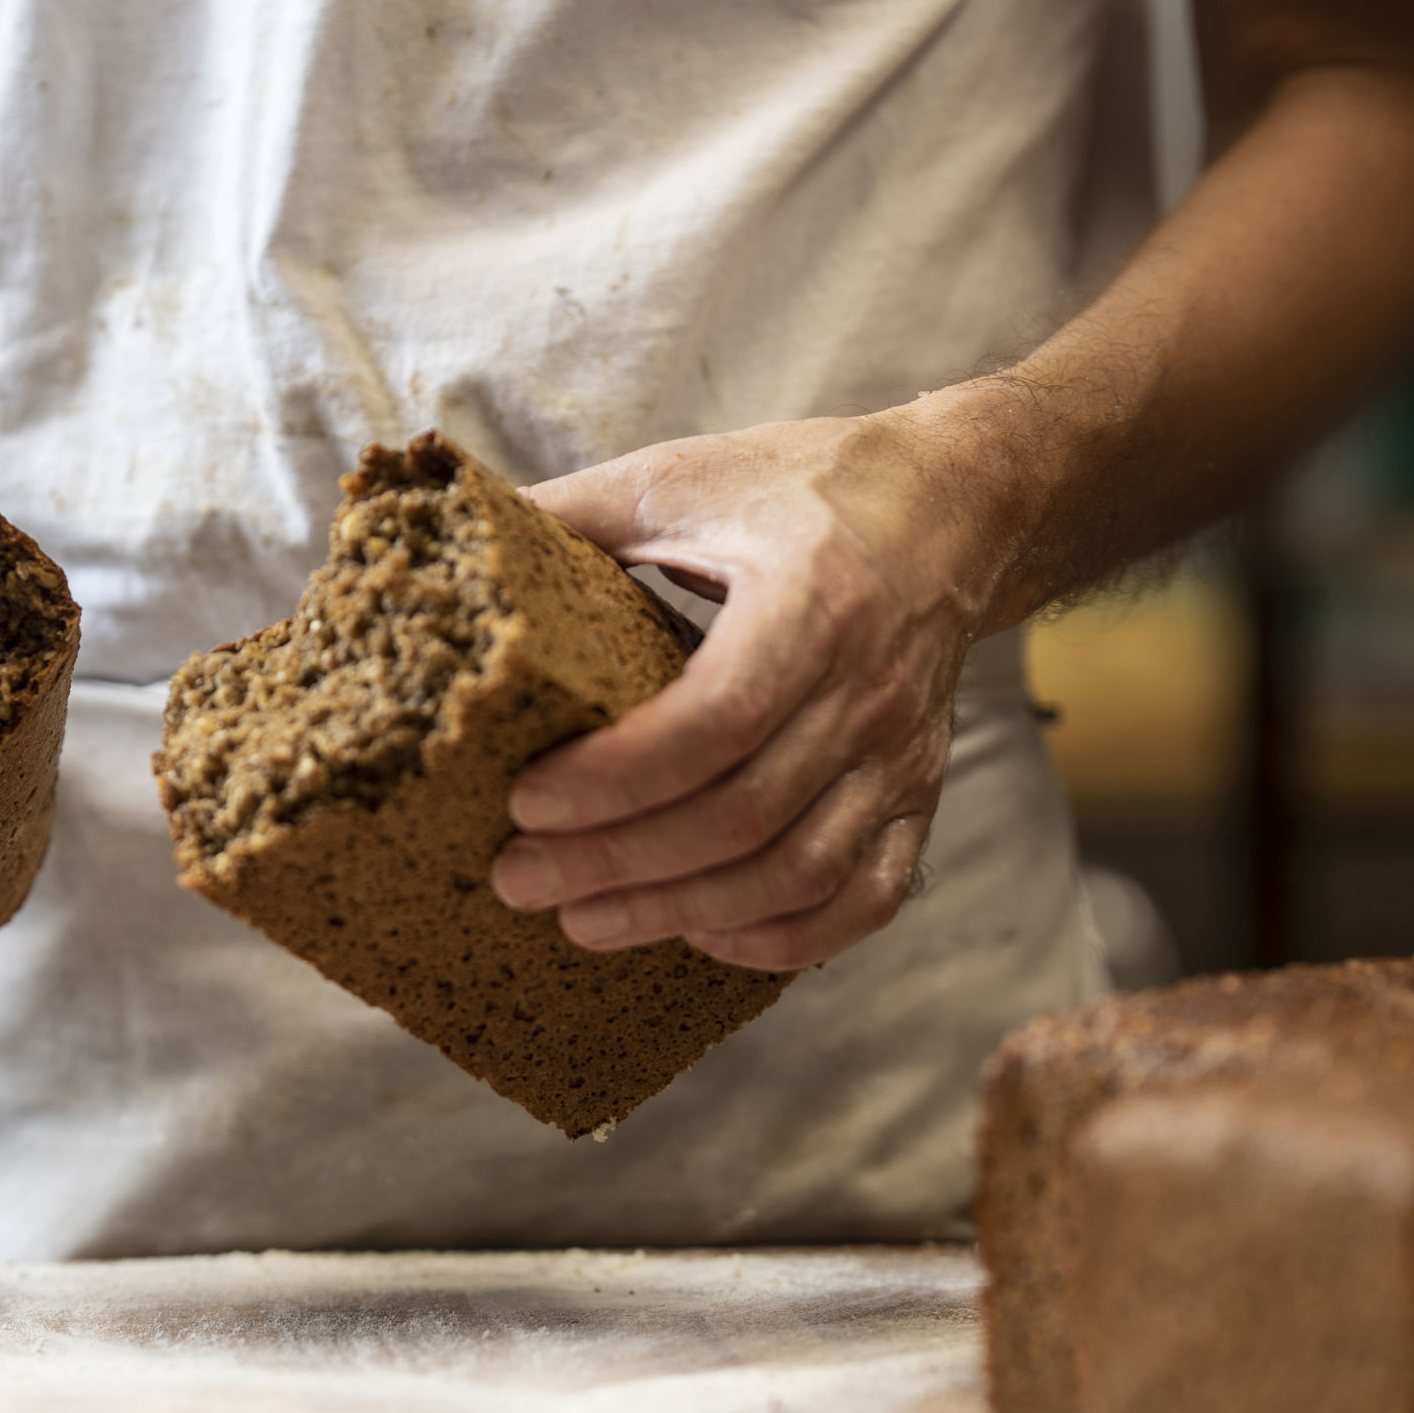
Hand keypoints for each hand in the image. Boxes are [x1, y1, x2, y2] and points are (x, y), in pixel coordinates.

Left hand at [489, 411, 1004, 971]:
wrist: (953, 505)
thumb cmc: (804, 486)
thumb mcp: (685, 475)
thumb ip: (574, 512)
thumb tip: (460, 545)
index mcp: (811, 602)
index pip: (714, 721)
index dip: (614, 776)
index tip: (525, 800)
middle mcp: (868, 692)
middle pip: (741, 815)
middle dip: (617, 863)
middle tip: (519, 879)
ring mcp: (902, 755)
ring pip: (797, 873)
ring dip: (680, 912)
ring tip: (582, 920)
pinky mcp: (917, 796)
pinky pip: (864, 899)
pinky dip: (784, 937)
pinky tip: (703, 933)